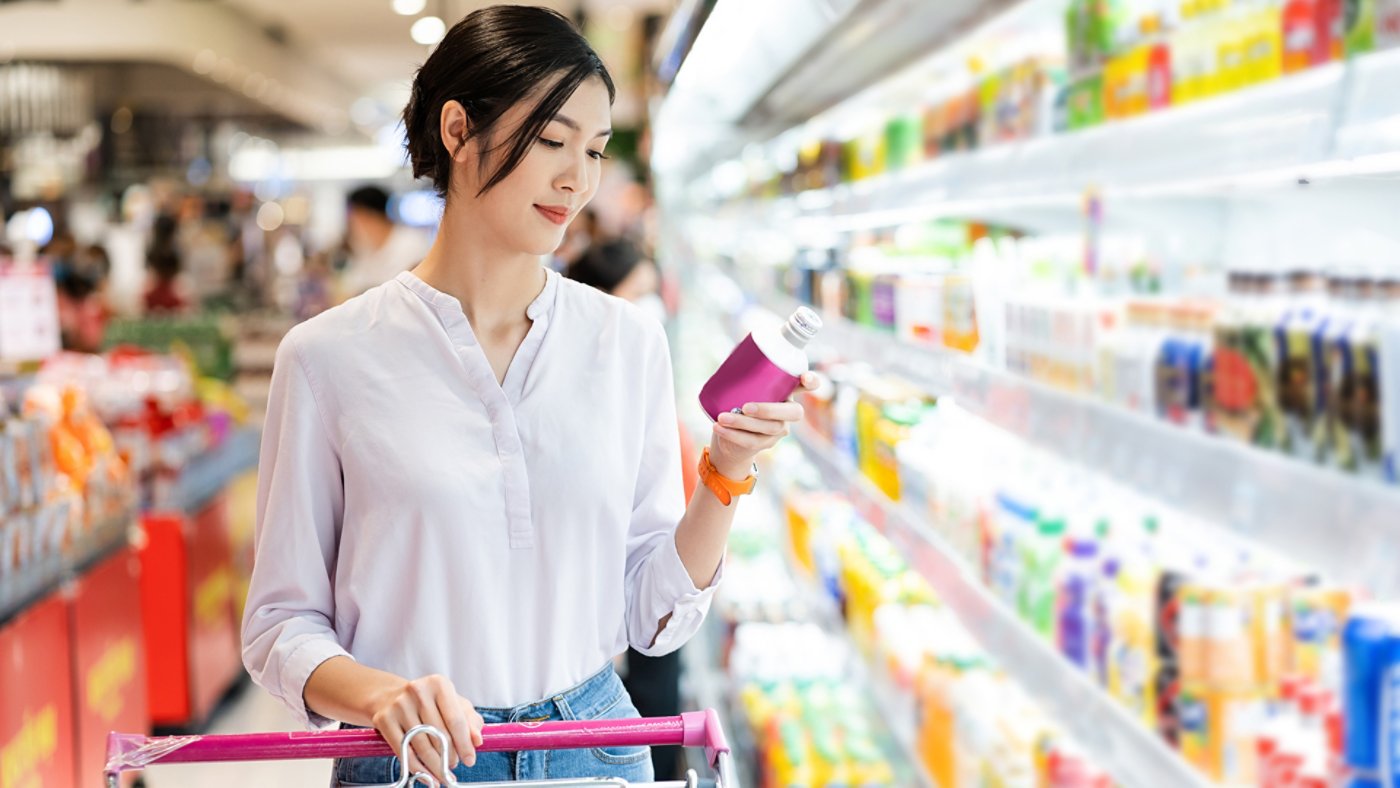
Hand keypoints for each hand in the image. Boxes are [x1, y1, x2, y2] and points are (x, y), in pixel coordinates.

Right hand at [369, 674, 484, 784]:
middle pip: (439, 735)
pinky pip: (404, 751)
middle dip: (450, 757)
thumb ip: (470, 720)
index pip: (456, 720)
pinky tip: (427, 776)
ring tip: (442, 774)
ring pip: (422, 746)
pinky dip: (417, 769)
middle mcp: (418, 691)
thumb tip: (477, 740)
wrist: (389, 696)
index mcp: (439, 684)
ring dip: (435, 766)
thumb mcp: (452, 703)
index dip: (464, 744)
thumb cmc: (428, 702)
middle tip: (454, 767)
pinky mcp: (384, 719)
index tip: (470, 760)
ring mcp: (399, 705)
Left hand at [709, 372, 818, 477]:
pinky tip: (718, 427)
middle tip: (744, 407)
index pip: (809, 385)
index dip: (812, 382)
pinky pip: (752, 441)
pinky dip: (733, 434)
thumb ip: (740, 369)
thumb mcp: (741, 384)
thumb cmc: (738, 400)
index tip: (804, 378)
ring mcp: (779, 430)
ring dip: (743, 423)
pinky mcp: (765, 444)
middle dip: (769, 410)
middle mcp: (789, 411)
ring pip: (769, 428)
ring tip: (722, 417)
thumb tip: (731, 353)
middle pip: (793, 413)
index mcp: (787, 390)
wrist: (730, 435)